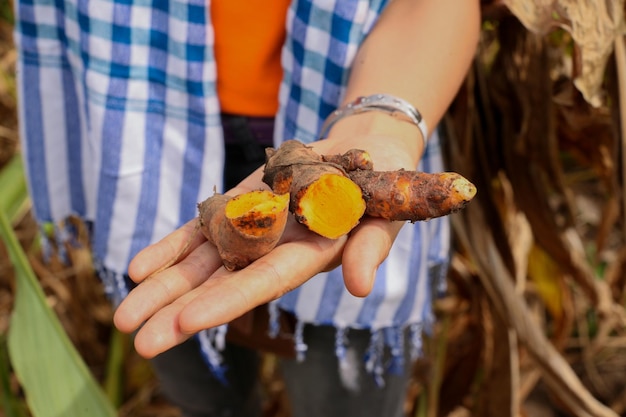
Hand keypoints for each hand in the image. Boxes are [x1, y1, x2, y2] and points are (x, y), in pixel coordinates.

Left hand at [113, 131, 417, 358]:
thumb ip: (370, 249)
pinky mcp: (238, 207)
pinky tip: (139, 270)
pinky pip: (200, 232)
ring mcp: (251, 230)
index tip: (186, 321)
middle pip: (222, 284)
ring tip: (125, 317)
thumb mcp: (384, 212)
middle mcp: (273, 251)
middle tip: (140, 341)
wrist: (360, 152)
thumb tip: (360, 287)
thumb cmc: (381, 187)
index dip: (228, 301)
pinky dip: (170, 249)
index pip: (264, 282)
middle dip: (181, 312)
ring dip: (163, 287)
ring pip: (201, 264)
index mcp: (309, 257)